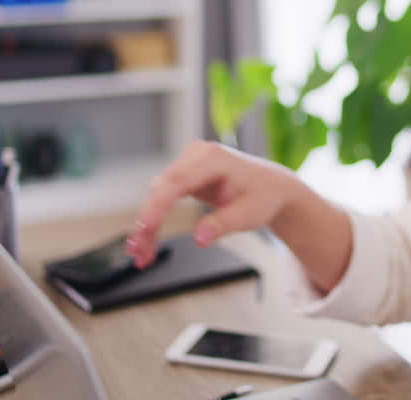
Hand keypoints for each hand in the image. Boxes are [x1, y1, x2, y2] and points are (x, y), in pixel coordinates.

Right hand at [126, 140, 302, 268]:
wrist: (272, 187)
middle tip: (138, 252)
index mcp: (214, 157)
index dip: (157, 204)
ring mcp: (188, 163)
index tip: (145, 227)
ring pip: (157, 195)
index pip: (178, 181)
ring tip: (141, 255)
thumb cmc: (264, 195)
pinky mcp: (184, 176)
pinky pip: (162, 198)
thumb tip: (199, 238)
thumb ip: (222, 224)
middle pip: (161, 189)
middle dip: (147, 222)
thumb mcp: (249, 214)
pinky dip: (155, 221)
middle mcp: (196, 155)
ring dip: (148, 226)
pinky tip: (148, 242)